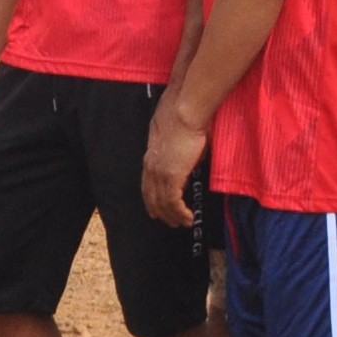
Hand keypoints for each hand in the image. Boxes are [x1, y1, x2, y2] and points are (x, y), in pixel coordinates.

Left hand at [139, 102, 206, 228]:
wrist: (184, 113)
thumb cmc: (184, 117)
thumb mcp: (177, 138)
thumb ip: (178, 153)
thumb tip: (188, 160)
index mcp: (151, 157)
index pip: (147, 185)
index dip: (152, 199)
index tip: (157, 209)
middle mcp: (151, 168)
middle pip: (152, 198)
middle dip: (162, 213)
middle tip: (172, 222)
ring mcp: (160, 174)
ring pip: (163, 204)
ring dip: (174, 216)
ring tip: (183, 223)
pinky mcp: (172, 177)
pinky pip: (174, 203)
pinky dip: (181, 214)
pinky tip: (188, 218)